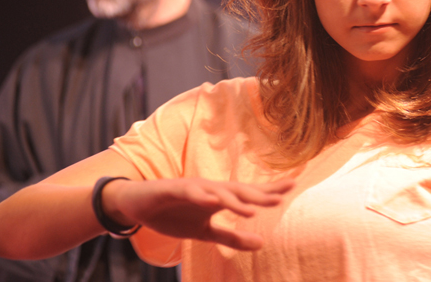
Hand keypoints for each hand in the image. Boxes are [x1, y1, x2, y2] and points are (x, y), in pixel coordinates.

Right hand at [104, 177, 293, 249]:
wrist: (136, 205)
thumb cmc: (173, 214)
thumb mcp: (204, 231)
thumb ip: (232, 236)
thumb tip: (262, 243)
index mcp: (219, 198)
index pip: (249, 193)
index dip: (269, 191)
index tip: (293, 186)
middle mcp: (210, 189)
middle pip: (239, 189)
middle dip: (260, 193)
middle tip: (283, 195)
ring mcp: (193, 187)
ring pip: (218, 192)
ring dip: (235, 200)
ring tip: (252, 209)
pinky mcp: (173, 189)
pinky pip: (190, 193)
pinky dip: (202, 196)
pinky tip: (213, 202)